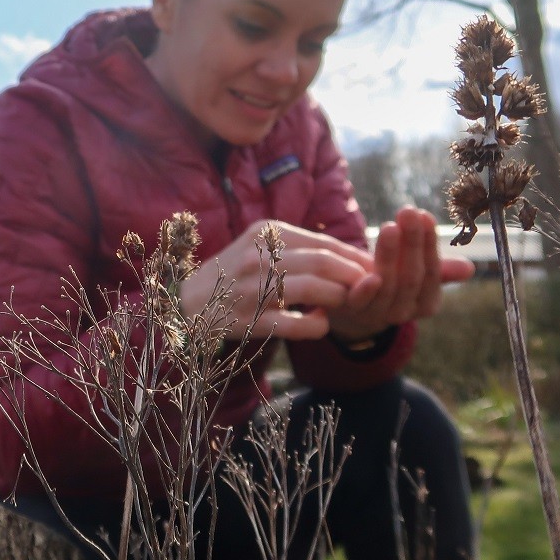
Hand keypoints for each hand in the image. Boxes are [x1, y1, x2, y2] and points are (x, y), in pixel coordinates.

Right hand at [179, 219, 373, 340]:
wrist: (185, 303)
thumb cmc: (230, 274)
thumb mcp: (258, 246)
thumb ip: (296, 248)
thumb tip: (346, 255)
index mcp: (264, 233)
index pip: (321, 243)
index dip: (353, 257)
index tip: (374, 268)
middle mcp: (257, 256)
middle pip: (321, 263)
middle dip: (353, 276)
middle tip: (371, 288)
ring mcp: (251, 288)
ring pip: (310, 289)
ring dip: (337, 298)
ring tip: (346, 304)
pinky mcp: (247, 319)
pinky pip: (293, 323)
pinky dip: (315, 325)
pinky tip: (321, 324)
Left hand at [327, 206, 473, 341]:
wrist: (352, 311)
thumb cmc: (390, 283)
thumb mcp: (413, 274)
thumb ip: (439, 270)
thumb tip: (469, 268)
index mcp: (426, 303)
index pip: (432, 272)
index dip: (429, 244)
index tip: (425, 215)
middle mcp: (405, 311)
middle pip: (412, 276)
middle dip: (412, 243)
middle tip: (409, 212)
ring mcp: (378, 314)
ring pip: (388, 284)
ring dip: (389, 255)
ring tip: (390, 227)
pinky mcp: (352, 311)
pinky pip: (361, 302)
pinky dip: (366, 289)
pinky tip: (371, 273)